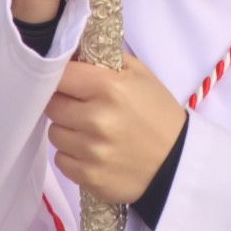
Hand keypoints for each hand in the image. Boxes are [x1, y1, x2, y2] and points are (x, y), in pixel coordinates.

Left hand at [46, 56, 186, 203]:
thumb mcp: (140, 75)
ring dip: (68, 131)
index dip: (63, 77)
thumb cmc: (158, 113)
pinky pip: (61, 160)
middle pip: (53, 105)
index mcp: (109, 87)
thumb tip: (72, 54)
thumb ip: (105, 59)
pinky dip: (73, 156)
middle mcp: (96, 118)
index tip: (70, 82)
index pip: (61, 75)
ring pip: (54, 134)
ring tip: (90, 132)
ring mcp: (91, 150)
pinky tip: (93, 152)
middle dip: (64, 103)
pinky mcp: (89, 177)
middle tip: (83, 108)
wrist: (177, 162)